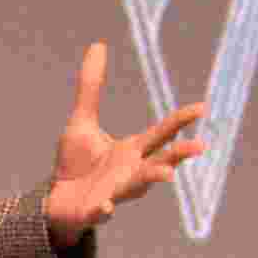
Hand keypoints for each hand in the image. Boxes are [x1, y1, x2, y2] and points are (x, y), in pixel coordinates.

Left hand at [42, 43, 207, 243]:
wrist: (55, 201)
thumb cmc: (75, 163)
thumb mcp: (82, 121)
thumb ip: (91, 87)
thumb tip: (98, 45)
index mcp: (132, 151)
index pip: (162, 134)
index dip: (180, 121)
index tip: (202, 108)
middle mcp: (131, 172)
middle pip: (160, 161)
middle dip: (178, 154)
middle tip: (199, 146)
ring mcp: (115, 193)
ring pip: (138, 186)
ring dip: (151, 178)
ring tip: (166, 174)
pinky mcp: (93, 211)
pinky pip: (102, 212)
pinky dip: (105, 211)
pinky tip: (106, 206)